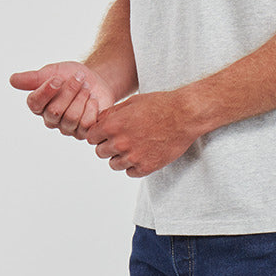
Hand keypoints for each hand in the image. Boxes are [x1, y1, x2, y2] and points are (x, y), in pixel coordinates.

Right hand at [9, 62, 114, 137]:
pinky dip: (92, 108)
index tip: (57, 78)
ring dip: (82, 98)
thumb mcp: (53, 71)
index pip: (35, 103)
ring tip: (86, 88)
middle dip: (69, 91)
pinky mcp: (84, 132)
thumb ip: (34, 78)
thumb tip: (12, 80)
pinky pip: (86, 124)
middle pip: (55, 111)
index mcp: (39, 105)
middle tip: (79, 78)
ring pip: (71, 118)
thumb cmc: (71, 76)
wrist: (96, 80)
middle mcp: (51, 119)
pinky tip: (93, 100)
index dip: (46, 91)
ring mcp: (67, 128)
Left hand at [85, 90, 199, 176]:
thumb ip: (111, 114)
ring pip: (114, 164)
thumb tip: (98, 123)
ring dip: (120, 157)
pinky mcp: (146, 167)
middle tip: (122, 139)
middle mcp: (120, 143)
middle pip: (100, 152)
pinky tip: (142, 154)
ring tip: (133, 147)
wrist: (185, 115)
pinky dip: (134, 166)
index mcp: (112, 125)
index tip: (107, 133)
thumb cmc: (159, 105)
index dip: (98, 135)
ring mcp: (133, 157)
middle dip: (108, 146)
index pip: (91, 138)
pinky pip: (130, 172)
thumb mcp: (131, 102)